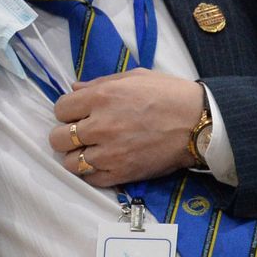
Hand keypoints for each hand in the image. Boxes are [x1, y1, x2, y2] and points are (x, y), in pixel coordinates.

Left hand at [48, 69, 204, 187]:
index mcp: (101, 98)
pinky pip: (90, 179)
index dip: (67, 111)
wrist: (199, 123)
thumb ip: (99, 83)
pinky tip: (103, 163)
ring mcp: (109, 153)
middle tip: (81, 134)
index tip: (78, 114)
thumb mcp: (133, 77)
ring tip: (92, 150)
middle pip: (58, 139)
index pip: (60, 109)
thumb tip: (74, 89)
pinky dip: (92, 172)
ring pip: (70, 162)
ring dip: (77, 156)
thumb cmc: (168, 94)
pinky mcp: (121, 174)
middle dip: (65, 135)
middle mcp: (100, 126)